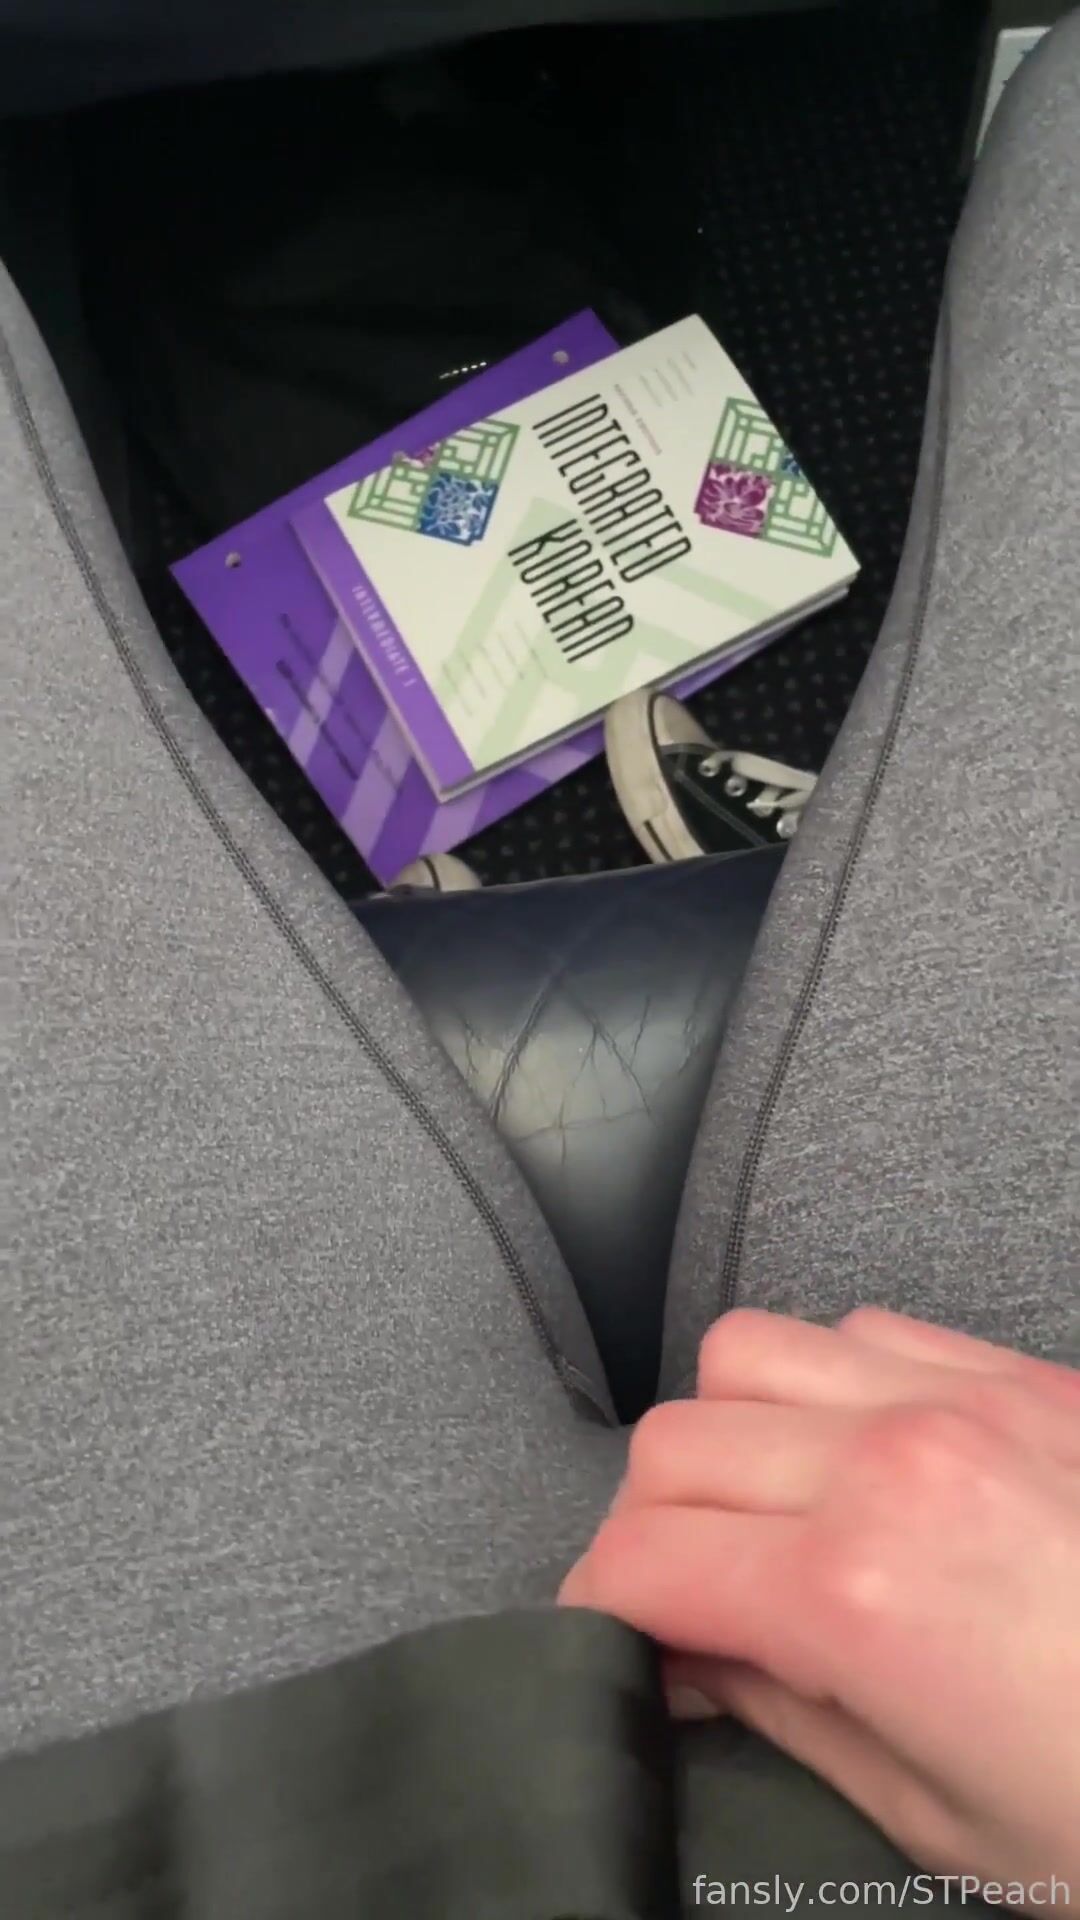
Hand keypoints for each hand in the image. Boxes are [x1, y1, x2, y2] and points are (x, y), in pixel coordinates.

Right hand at [559, 1309, 1079, 1912]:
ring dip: (726, 1436)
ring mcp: (963, 1400)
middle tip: (679, 1603)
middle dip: (645, 1531)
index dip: (595, 1608)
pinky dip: (825, 1385)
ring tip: (761, 1515)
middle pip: (672, 1445)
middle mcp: (896, 1465)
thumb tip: (697, 1659)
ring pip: (749, 1354)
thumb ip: (788, 1715)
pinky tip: (859, 1457)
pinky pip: (864, 1329)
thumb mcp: (946, 1821)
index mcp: (862, 1594)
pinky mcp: (1022, 1376)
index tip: (610, 1640)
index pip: (640, 1558)